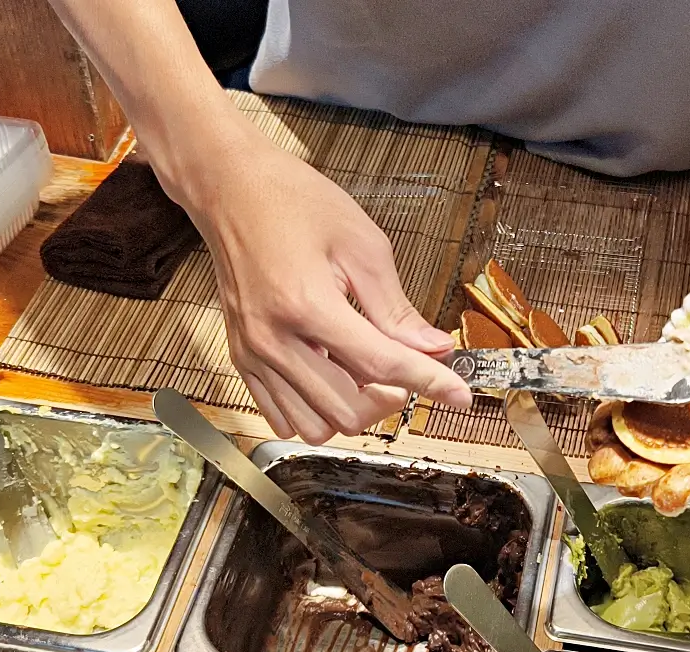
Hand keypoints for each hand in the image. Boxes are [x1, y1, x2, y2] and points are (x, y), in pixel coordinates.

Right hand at [172, 137, 471, 441]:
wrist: (230, 188)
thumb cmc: (292, 202)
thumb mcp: (362, 245)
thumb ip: (397, 308)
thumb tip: (433, 348)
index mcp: (306, 305)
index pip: (381, 365)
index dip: (429, 382)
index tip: (458, 395)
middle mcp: (273, 339)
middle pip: (349, 410)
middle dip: (390, 398)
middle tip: (407, 370)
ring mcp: (254, 354)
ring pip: (315, 427)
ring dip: (353, 411)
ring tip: (368, 376)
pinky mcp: (242, 360)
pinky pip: (283, 417)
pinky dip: (318, 411)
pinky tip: (335, 379)